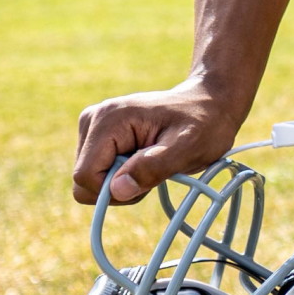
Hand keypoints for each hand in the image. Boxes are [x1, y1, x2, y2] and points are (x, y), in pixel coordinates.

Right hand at [72, 81, 243, 204]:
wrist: (209, 103)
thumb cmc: (204, 123)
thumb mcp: (189, 147)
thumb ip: (154, 167)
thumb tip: (117, 189)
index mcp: (109, 119)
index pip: (85, 176)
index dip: (113, 191)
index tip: (148, 178)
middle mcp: (93, 119)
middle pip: (84, 181)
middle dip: (119, 187)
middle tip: (154, 170)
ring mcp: (93, 127)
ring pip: (90, 180)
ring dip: (122, 182)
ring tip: (153, 162)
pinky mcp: (99, 136)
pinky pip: (98, 174)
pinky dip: (122, 176)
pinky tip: (144, 159)